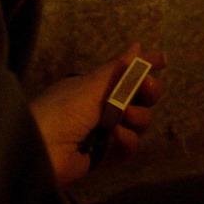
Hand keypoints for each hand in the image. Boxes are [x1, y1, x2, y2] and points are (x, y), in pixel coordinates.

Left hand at [29, 44, 163, 186]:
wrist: (39, 149)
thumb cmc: (63, 109)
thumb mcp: (92, 84)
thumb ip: (119, 69)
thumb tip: (137, 46)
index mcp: (93, 87)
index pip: (125, 75)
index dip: (144, 68)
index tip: (163, 61)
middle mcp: (100, 108)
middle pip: (139, 99)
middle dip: (147, 93)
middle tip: (146, 89)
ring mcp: (103, 133)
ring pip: (138, 123)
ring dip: (135, 117)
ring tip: (121, 117)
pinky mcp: (104, 157)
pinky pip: (128, 147)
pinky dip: (127, 141)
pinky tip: (115, 137)